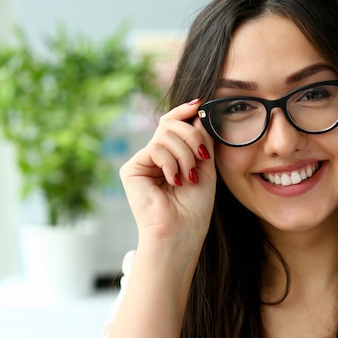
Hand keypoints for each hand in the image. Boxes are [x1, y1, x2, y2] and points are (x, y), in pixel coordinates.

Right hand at [119, 98, 215, 250]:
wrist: (181, 232)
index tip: (200, 105)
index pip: (174, 123)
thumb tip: (197, 112)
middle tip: (202, 157)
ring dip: (185, 154)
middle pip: (171, 124)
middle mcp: (155, 156)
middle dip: (192, 136)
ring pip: (165, 134)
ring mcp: (143, 162)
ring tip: (189, 177)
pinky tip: (174, 180)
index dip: (185, 111)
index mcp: (172, 155)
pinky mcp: (132, 169)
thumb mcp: (205, 166)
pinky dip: (171, 162)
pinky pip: (155, 148)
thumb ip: (201, 140)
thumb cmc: (195, 207)